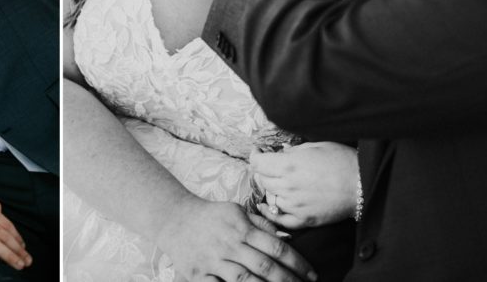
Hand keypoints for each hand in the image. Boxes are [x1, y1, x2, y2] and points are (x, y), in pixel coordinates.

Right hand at [156, 195, 315, 281]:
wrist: (174, 218)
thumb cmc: (211, 216)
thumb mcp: (236, 211)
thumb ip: (261, 224)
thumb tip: (287, 239)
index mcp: (241, 227)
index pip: (275, 247)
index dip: (297, 262)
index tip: (312, 275)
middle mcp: (229, 244)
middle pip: (264, 266)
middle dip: (288, 281)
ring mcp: (213, 261)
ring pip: (245, 280)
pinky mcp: (198, 275)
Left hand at [251, 142, 358, 229]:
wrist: (362, 185)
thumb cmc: (341, 160)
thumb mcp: (315, 146)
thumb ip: (292, 151)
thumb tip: (279, 153)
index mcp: (288, 165)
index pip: (258, 162)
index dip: (255, 155)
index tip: (258, 152)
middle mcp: (287, 186)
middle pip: (262, 179)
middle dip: (262, 171)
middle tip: (267, 165)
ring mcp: (295, 205)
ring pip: (269, 198)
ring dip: (269, 189)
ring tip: (275, 182)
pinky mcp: (305, 219)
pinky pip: (280, 220)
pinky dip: (271, 213)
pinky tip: (268, 207)